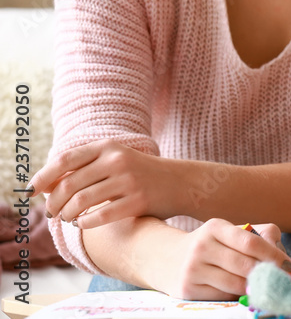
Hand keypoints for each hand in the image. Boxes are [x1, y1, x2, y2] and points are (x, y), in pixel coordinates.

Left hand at [30, 140, 177, 227]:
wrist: (180, 182)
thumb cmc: (140, 173)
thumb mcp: (114, 161)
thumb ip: (84, 169)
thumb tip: (45, 186)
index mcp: (109, 147)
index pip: (66, 159)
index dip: (43, 176)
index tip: (31, 191)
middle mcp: (117, 160)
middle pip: (69, 184)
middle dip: (54, 202)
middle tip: (52, 212)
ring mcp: (129, 180)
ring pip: (81, 201)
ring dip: (67, 214)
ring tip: (68, 218)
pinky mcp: (138, 201)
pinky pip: (99, 216)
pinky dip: (85, 223)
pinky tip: (83, 223)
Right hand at [155, 219, 290, 299]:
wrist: (168, 259)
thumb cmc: (211, 245)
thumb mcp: (229, 232)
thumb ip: (259, 236)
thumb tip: (282, 256)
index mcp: (216, 227)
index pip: (251, 242)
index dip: (273, 255)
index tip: (288, 265)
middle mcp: (202, 246)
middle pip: (244, 265)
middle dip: (267, 274)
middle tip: (282, 280)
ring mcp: (192, 269)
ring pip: (234, 284)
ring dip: (254, 287)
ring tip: (265, 286)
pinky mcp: (187, 290)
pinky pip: (222, 296)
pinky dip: (237, 296)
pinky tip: (244, 292)